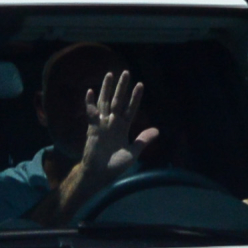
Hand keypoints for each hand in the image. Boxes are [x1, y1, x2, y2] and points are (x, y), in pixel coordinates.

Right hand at [76, 68, 158, 187]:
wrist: (99, 174)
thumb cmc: (115, 166)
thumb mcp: (133, 153)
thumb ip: (143, 140)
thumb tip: (157, 131)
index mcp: (123, 128)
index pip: (131, 109)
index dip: (135, 97)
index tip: (140, 85)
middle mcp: (112, 123)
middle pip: (118, 101)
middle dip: (122, 87)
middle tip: (126, 72)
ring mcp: (102, 124)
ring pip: (105, 102)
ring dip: (107, 89)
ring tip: (110, 75)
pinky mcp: (92, 128)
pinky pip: (91, 113)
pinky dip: (90, 102)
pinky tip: (90, 91)